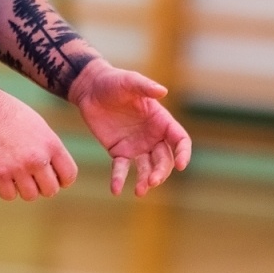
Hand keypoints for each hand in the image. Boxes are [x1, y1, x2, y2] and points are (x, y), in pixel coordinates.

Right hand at [0, 87, 77, 200]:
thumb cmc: (11, 116)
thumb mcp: (40, 128)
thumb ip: (50, 150)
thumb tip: (56, 174)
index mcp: (52, 145)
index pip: (69, 176)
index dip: (61, 179)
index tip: (51, 175)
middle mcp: (38, 159)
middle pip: (51, 191)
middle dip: (42, 185)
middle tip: (31, 174)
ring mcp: (18, 168)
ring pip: (30, 196)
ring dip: (23, 187)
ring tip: (15, 171)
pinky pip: (9, 196)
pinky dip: (6, 188)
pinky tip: (3, 173)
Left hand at [68, 59, 191, 196]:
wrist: (90, 89)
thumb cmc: (113, 81)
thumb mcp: (129, 81)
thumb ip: (145, 86)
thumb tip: (163, 91)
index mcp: (161, 120)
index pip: (180, 139)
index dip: (183, 152)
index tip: (181, 165)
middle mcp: (153, 136)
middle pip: (164, 159)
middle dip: (161, 172)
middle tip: (152, 181)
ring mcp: (137, 146)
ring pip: (147, 168)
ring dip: (145, 180)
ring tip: (139, 191)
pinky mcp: (119, 152)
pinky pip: (122, 169)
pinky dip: (119, 180)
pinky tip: (115, 189)